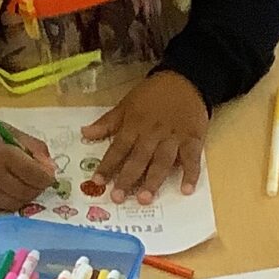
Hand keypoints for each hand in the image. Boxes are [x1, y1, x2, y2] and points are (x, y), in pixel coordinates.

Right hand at [0, 113, 53, 212]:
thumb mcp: (13, 133)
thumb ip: (36, 150)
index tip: (48, 174)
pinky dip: (8, 200)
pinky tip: (6, 187)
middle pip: (26, 192)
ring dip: (24, 195)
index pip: (34, 176)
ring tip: (23, 183)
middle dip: (37, 187)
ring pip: (14, 204)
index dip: (47, 177)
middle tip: (37, 179)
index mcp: (1, 155)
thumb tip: (51, 170)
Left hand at [82, 70, 207, 203]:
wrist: (186, 79)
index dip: (107, 165)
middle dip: (127, 178)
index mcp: (135, 125)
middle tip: (117, 198)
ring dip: (153, 180)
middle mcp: (153, 133)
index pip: (118, 148)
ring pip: (162, 161)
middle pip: (139, 158)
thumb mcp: (126, 103)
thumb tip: (84, 134)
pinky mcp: (194, 138)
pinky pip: (192, 158)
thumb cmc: (153, 93)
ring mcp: (174, 137)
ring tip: (144, 199)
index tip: (97, 182)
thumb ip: (107, 122)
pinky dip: (191, 174)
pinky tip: (186, 190)